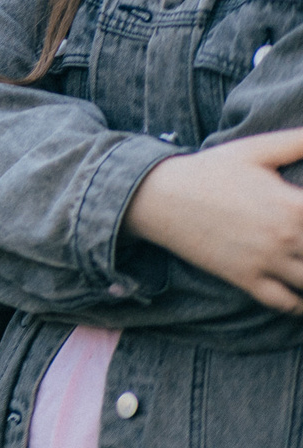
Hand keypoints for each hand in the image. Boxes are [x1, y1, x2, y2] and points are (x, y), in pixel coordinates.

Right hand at [124, 126, 302, 309]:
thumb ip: (297, 142)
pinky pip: (287, 303)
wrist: (159, 196)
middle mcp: (286, 237)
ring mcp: (266, 261)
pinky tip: (302, 294)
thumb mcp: (255, 149)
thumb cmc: (209, 169)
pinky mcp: (246, 279)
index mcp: (294, 204)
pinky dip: (301, 305)